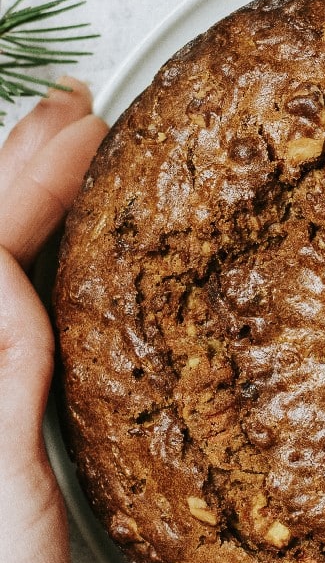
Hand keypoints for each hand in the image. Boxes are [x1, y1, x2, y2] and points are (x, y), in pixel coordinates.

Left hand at [0, 79, 106, 562]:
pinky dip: (48, 280)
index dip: (20, 177)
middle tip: (74, 115)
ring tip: (69, 161)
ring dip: (29, 212)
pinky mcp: (9, 448)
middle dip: (18, 172)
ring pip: (4, 295)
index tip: (79, 119)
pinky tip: (70, 267)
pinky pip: (22, 337)